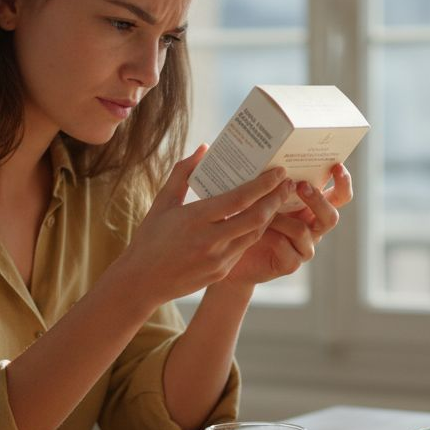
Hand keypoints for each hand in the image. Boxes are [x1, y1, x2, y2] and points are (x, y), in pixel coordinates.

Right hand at [112, 145, 295, 304]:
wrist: (142, 282)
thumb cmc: (150, 238)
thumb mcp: (162, 202)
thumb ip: (183, 173)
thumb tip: (204, 148)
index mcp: (195, 219)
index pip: (239, 200)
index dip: (263, 185)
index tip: (279, 171)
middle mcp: (210, 240)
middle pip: (256, 218)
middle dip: (276, 199)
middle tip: (288, 183)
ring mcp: (218, 259)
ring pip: (255, 234)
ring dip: (270, 215)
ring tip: (279, 198)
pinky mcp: (221, 272)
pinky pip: (244, 247)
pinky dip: (255, 231)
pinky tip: (260, 218)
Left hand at [219, 163, 353, 286]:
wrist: (234, 251)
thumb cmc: (250, 217)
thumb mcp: (266, 195)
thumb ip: (277, 181)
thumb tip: (277, 159)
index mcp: (313, 208)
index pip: (339, 195)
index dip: (343, 182)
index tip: (336, 165)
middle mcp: (313, 228)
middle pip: (331, 216)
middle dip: (318, 200)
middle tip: (301, 186)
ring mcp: (304, 247)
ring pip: (304, 231)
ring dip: (282, 218)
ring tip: (262, 211)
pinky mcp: (291, 263)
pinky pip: (285, 246)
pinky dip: (270, 235)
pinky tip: (256, 231)